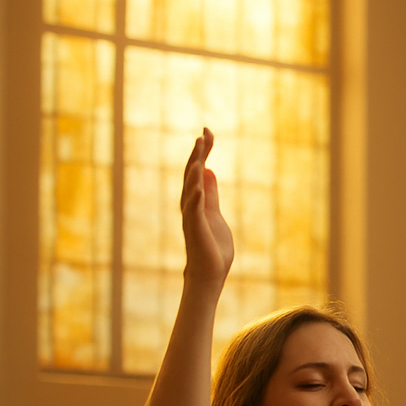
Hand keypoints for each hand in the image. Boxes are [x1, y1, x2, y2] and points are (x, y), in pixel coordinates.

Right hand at [179, 128, 233, 291]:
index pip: (197, 171)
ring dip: (193, 172)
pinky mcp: (196, 229)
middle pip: (190, 175)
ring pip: (190, 190)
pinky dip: (196, 196)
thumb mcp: (215, 213)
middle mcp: (190, 206)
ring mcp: (191, 217)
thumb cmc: (212, 246)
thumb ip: (211, 194)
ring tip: (200, 155)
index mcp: (196, 201)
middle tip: (203, 135)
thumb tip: (208, 171)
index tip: (208, 132)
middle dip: (197, 155)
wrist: (210, 273)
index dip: (202, 152)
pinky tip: (200, 184)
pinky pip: (194, 210)